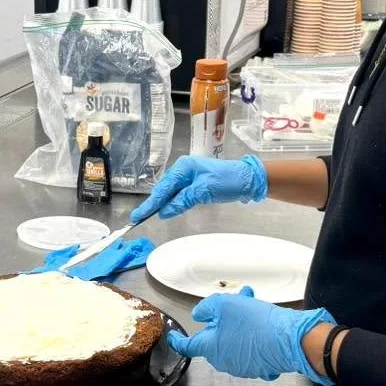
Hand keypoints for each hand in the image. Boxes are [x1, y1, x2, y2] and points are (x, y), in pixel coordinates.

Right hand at [131, 155, 267, 222]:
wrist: (249, 179)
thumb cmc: (227, 181)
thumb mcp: (204, 191)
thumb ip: (182, 201)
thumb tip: (164, 211)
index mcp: (183, 167)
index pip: (163, 188)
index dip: (150, 203)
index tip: (137, 215)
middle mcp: (183, 169)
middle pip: (164, 189)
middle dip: (153, 203)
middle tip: (139, 218)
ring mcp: (190, 176)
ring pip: (171, 192)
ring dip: (163, 203)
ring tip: (148, 215)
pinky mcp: (196, 183)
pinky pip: (179, 193)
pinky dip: (173, 202)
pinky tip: (168, 209)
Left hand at [168, 285, 335, 384]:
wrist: (289, 340)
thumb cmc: (254, 322)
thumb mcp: (225, 305)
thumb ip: (207, 308)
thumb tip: (199, 314)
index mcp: (211, 347)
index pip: (188, 346)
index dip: (178, 340)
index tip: (173, 337)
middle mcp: (224, 361)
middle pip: (215, 338)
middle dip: (221, 319)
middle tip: (233, 301)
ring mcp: (243, 366)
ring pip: (233, 339)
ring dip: (238, 322)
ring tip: (251, 302)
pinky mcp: (261, 366)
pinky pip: (251, 347)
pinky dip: (252, 333)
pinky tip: (263, 321)